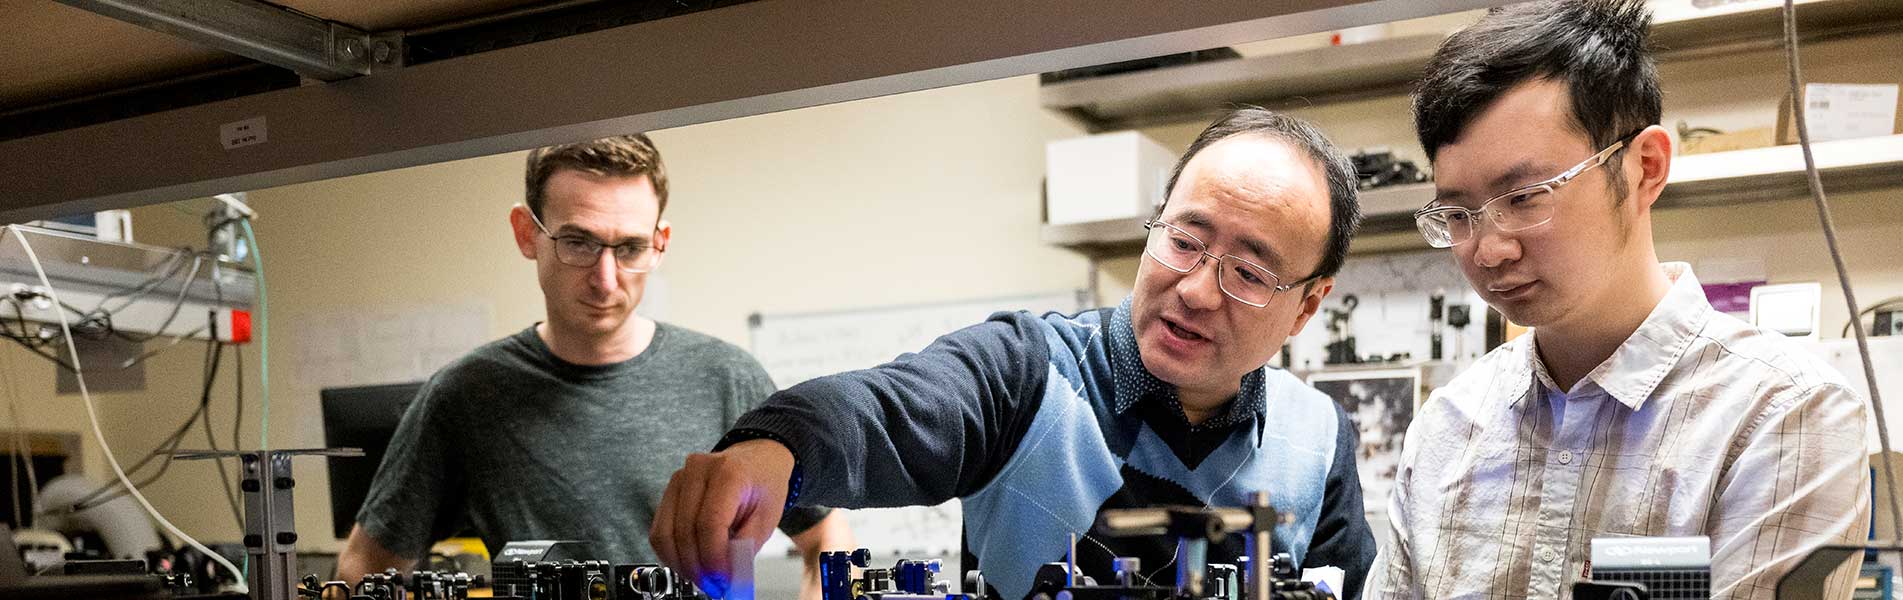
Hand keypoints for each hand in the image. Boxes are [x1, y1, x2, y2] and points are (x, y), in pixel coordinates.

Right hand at [651, 439, 795, 597]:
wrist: (757, 461)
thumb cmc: (763, 485)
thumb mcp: (767, 517)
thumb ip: (745, 548)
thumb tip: (726, 578)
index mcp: (729, 472)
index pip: (710, 523)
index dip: (712, 558)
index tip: (722, 579)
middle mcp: (699, 470)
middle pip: (684, 531)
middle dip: (697, 567)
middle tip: (713, 586)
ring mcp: (679, 478)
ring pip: (665, 533)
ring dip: (681, 564)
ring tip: (701, 578)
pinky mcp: (669, 490)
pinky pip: (659, 530)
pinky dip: (670, 553)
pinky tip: (688, 563)